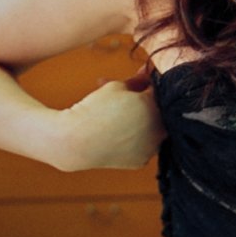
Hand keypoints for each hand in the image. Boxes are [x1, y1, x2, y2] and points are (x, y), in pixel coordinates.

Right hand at [51, 69, 165, 171]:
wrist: (76, 141)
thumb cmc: (94, 111)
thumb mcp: (116, 87)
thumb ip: (136, 81)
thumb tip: (145, 76)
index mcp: (154, 107)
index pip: (159, 90)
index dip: (148, 83)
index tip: (140, 79)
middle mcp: (158, 129)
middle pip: (158, 110)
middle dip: (143, 102)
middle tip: (126, 98)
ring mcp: (152, 147)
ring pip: (152, 128)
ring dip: (140, 119)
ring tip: (118, 113)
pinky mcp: (142, 161)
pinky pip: (144, 145)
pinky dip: (135, 137)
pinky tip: (119, 131)